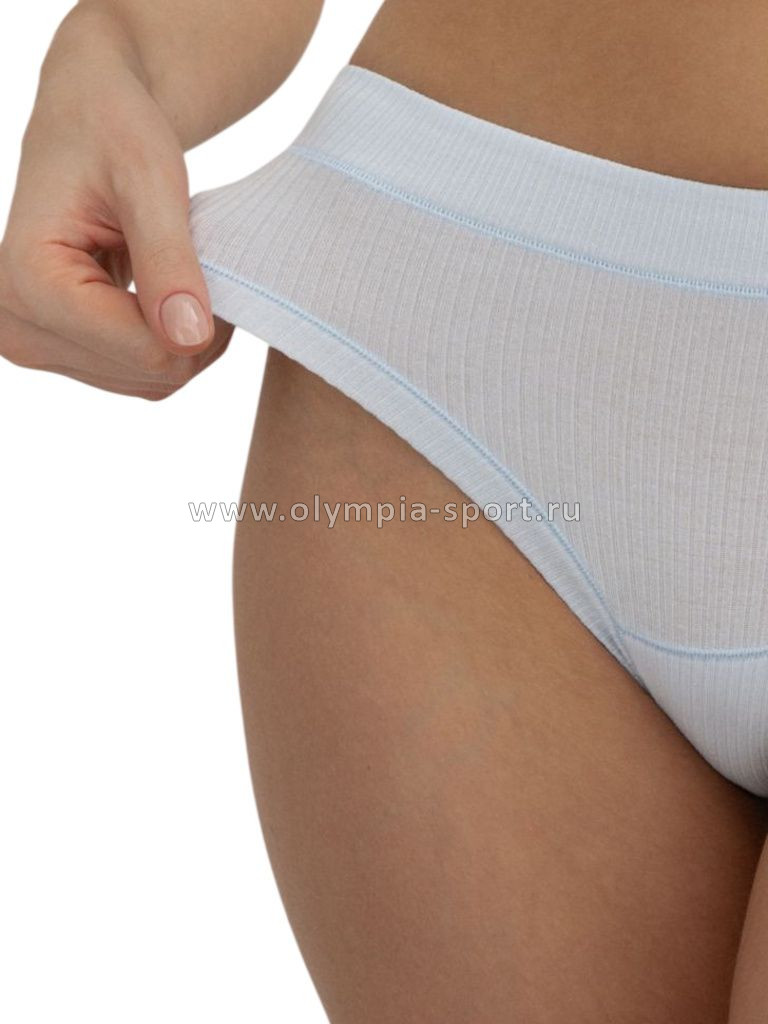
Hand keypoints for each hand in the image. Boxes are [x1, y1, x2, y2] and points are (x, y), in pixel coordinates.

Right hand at [0, 13, 232, 399]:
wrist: (84, 119)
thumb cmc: (111, 128)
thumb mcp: (150, 178)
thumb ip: (169, 259)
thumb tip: (188, 340)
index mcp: (27, 282)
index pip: (146, 349)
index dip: (199, 314)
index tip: (207, 257)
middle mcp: (16, 327)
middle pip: (151, 372)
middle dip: (194, 326)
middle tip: (198, 260)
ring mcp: (34, 346)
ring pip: (153, 381)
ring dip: (187, 336)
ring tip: (182, 270)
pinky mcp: (59, 354)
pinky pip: (143, 377)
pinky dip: (172, 343)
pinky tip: (170, 293)